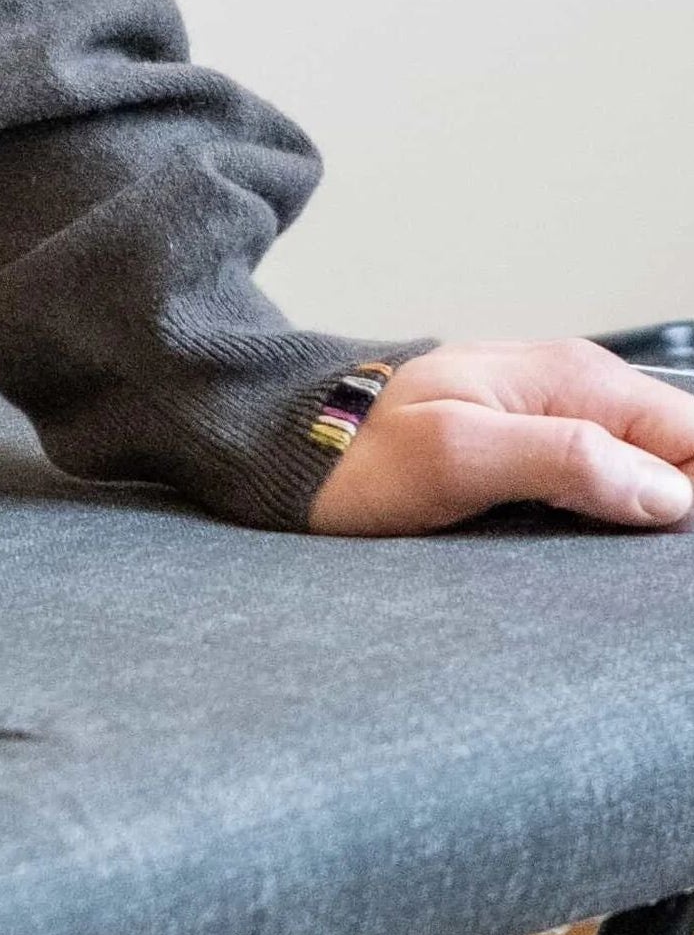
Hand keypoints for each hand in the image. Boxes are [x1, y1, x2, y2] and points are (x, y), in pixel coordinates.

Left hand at [310, 341, 693, 533]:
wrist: (282, 443)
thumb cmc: (358, 453)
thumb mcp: (458, 456)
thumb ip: (565, 459)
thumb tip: (667, 492)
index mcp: (575, 378)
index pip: (691, 436)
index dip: (691, 496)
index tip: (661, 547)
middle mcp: (575, 387)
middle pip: (675, 453)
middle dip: (670, 507)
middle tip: (622, 555)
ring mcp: (551, 415)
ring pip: (641, 468)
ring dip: (637, 513)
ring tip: (599, 554)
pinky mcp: (525, 446)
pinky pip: (598, 477)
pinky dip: (602, 512)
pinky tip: (578, 543)